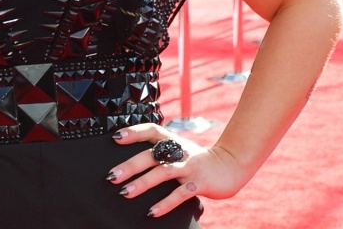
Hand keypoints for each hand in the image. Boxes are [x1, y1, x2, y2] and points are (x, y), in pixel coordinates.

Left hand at [108, 124, 247, 216]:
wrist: (230, 165)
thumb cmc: (198, 160)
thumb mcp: (179, 150)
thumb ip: (161, 152)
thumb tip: (132, 161)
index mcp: (173, 140)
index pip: (152, 130)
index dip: (134, 132)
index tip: (116, 137)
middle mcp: (179, 151)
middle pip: (151, 155)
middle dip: (130, 165)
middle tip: (112, 176)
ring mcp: (189, 167)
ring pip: (163, 173)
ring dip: (143, 183)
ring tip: (125, 193)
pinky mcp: (199, 183)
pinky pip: (180, 194)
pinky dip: (165, 203)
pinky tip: (152, 212)